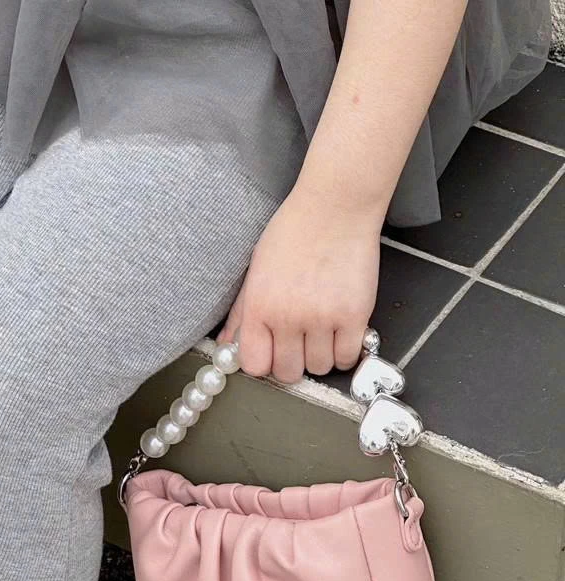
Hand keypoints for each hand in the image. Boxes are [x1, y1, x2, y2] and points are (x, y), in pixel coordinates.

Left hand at [216, 186, 381, 383]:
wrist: (335, 207)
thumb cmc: (295, 231)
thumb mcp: (256, 269)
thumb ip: (241, 312)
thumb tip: (227, 343)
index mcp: (259, 306)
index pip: (255, 365)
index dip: (265, 363)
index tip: (273, 353)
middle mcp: (288, 317)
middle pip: (289, 372)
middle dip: (294, 362)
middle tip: (300, 343)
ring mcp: (322, 318)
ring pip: (320, 367)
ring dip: (321, 355)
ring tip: (322, 332)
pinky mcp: (354, 316)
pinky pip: (348, 357)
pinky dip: (345, 351)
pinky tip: (341, 332)